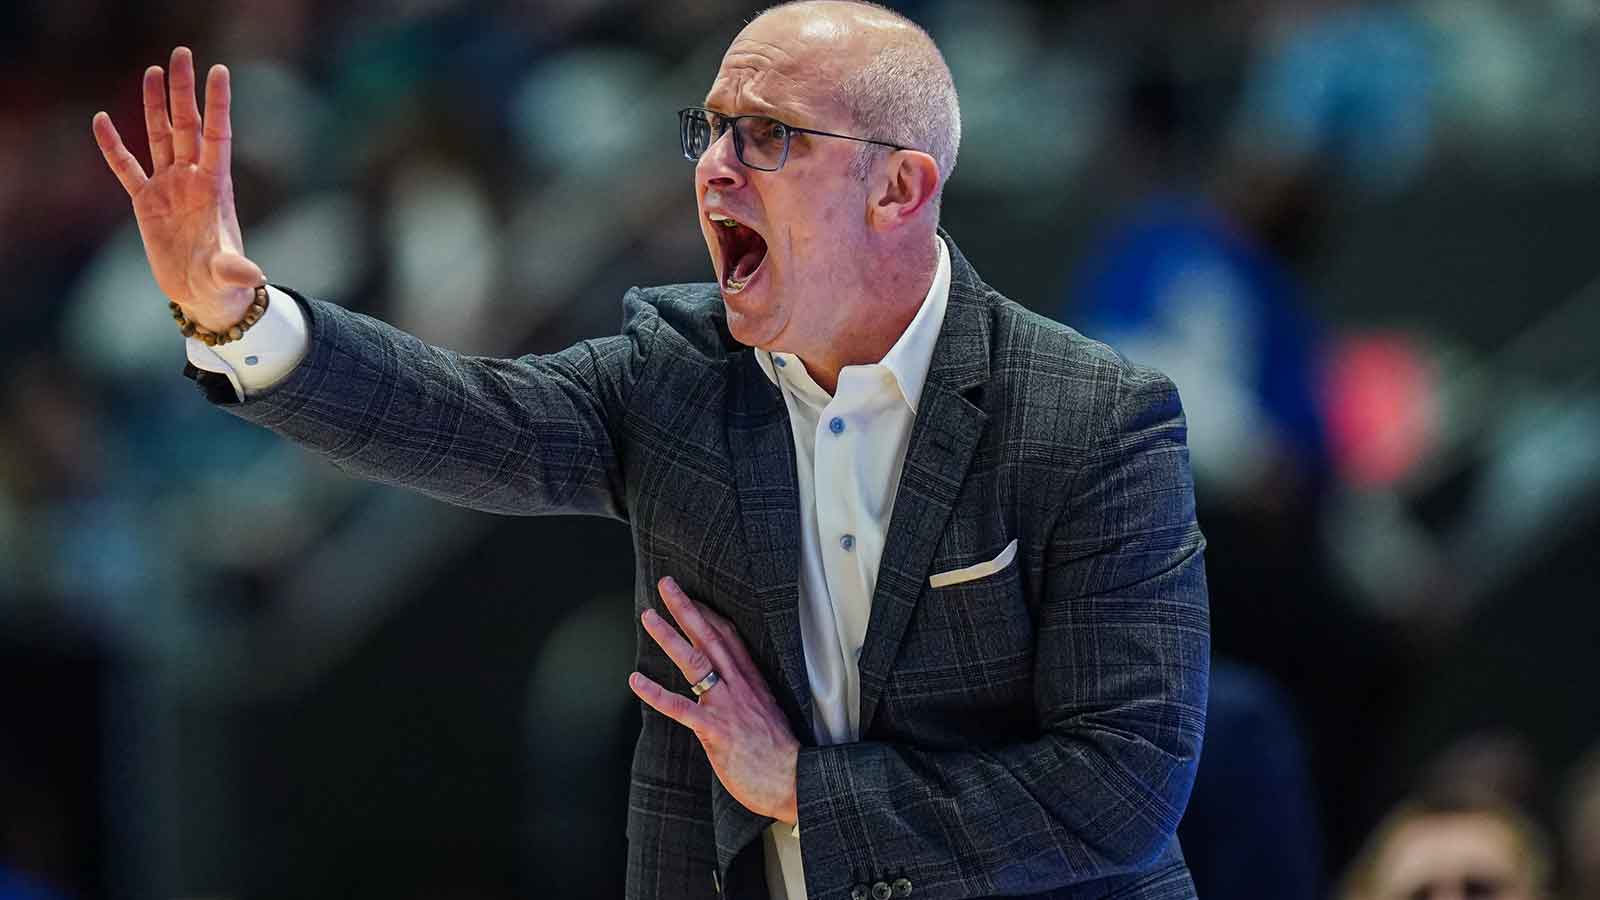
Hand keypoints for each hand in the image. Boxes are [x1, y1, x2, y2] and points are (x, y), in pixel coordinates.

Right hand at [92, 47, 263, 332]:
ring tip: (152, 71)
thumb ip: (236, 270)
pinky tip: (102, 120)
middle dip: (183, 91)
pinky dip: (114, 146)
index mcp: (216, 187)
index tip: (219, 71)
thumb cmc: (224, 285)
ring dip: (154, 106)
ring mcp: (169, 188)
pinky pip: (126, 168)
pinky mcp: (145, 203)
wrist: (204, 297)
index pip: (218, 136)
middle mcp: (193, 180)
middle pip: (187, 125)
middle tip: (181, 54)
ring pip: (159, 137)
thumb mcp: (230, 276)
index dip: (217, 104)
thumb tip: (254, 276)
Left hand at [630, 577, 799, 823]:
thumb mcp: (769, 715)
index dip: (708, 614)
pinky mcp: (715, 730)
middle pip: (710, 638)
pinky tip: (636, 680)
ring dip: (669, 636)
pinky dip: (655, 693)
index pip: (729, 637)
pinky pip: (680, 708)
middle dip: (687, 609)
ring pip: (694, 662)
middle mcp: (739, 687)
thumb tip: (733, 693)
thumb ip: (749, 699)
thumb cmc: (782, 755)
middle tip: (666, 585)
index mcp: (753, 682)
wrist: (796, 780)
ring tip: (648, 616)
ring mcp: (726, 706)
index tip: (693, 595)